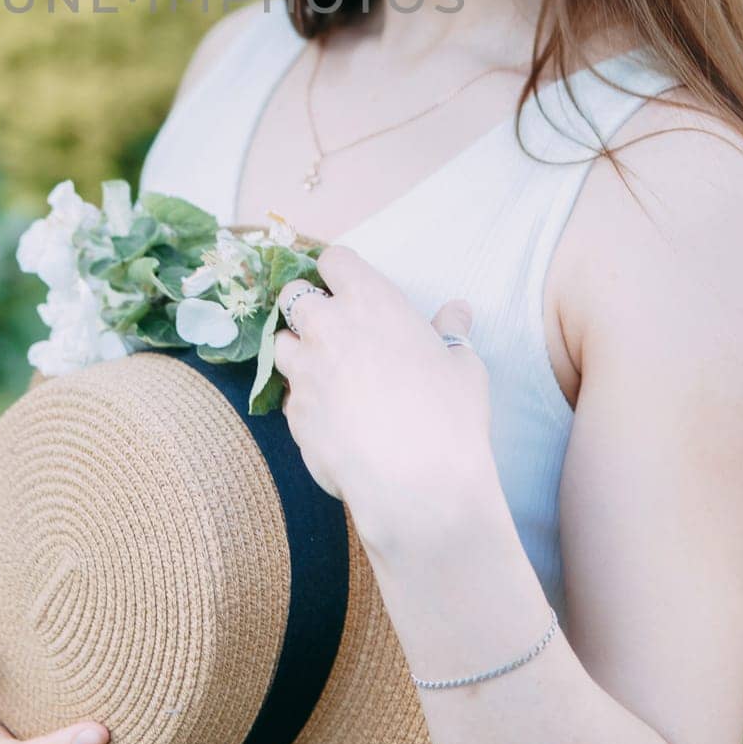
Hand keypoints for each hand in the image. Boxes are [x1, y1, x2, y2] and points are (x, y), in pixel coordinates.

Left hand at [273, 244, 494, 556]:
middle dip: (306, 307)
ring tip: (329, 374)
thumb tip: (458, 311)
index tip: (349, 288)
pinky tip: (331, 416)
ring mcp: (304, 369)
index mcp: (369, 300)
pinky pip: (289, 394)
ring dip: (298, 352)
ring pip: (280, 343)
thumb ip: (452, 333)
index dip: (339, 273)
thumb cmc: (449, 416)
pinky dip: (304, 398)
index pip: (334, 259)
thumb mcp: (463, 366)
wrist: (417, 484)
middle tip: (334, 330)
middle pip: (292, 295)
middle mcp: (327, 325)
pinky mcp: (294, 412)